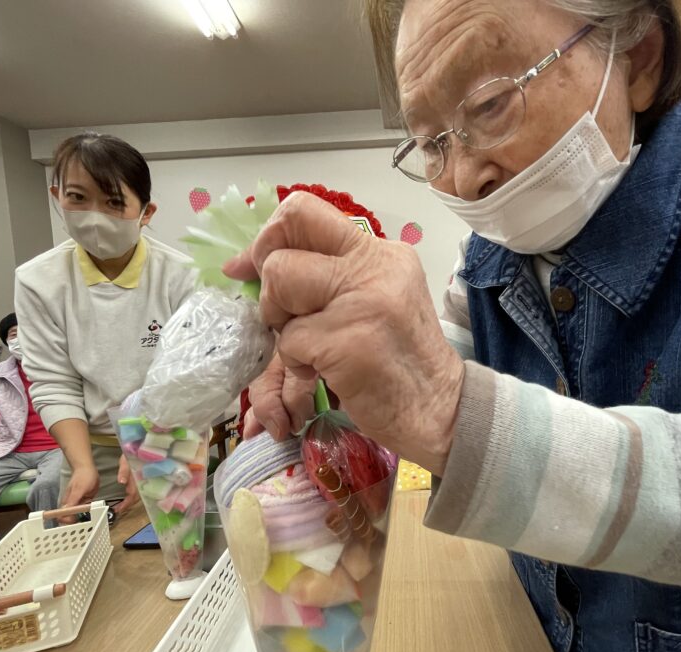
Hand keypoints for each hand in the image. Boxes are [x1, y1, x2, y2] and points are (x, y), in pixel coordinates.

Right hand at [60, 465, 99, 523]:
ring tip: (91, 516)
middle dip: (76, 521)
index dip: (68, 521)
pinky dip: (88, 511)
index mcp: (67, 502)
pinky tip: (93, 510)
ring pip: (77, 515)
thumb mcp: (79, 489)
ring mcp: (77, 503)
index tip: (77, 522)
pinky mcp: (83, 501)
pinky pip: (84, 509)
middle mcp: (70, 504)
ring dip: (83, 516)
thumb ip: (73, 500)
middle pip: (70, 518)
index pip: (63, 517)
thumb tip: (65, 511)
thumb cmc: (83, 476)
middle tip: (86, 521)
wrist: (86, 468)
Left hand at [115, 454, 139, 516]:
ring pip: (138, 495)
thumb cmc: (133, 453)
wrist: (143, 446)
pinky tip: (128, 496)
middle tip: (117, 509)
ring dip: (130, 501)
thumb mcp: (126, 460)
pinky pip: (139, 491)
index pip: (133, 495)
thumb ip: (124, 471)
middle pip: (136, 498)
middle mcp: (143, 482)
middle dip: (127, 505)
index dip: (125, 504)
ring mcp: (145, 481)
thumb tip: (121, 482)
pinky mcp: (144, 480)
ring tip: (121, 504)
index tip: (117, 510)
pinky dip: (133, 496)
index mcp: (139, 479)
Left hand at [224, 191, 464, 474]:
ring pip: (280, 285)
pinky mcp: (349, 341)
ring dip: (281, 326)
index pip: (304, 211)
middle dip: (268, 286)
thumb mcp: (374, 300)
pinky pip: (289, 341)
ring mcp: (363, 301)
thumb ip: (325, 276)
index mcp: (380, 253)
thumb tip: (239, 264)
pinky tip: (322, 376)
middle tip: (286, 318)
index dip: (267, 238)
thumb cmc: (400, 362)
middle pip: (282, 248)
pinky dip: (295, 365)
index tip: (252, 269)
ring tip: (310, 350)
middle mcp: (374, 266)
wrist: (441, 410)